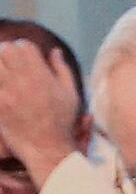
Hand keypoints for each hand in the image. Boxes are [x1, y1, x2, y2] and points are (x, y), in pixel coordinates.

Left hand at [0, 40, 83, 187]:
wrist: (47, 147)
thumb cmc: (62, 121)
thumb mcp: (71, 94)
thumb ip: (62, 69)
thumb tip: (55, 51)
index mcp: (42, 75)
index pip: (23, 46)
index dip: (22, 47)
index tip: (24, 55)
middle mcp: (22, 81)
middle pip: (4, 50)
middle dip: (5, 52)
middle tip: (8, 61)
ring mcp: (6, 93)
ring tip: (4, 73)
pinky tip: (2, 88)